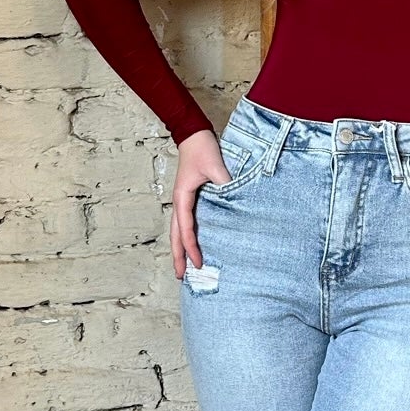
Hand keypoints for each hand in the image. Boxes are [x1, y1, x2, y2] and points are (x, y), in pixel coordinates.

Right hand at [171, 127, 233, 279]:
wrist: (193, 134)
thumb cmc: (202, 148)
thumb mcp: (215, 166)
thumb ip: (225, 184)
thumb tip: (234, 202)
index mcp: (183, 197)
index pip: (186, 229)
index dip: (191, 248)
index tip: (198, 263)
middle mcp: (179, 201)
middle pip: (175, 235)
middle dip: (177, 256)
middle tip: (180, 276)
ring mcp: (182, 200)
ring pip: (177, 230)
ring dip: (179, 248)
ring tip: (183, 266)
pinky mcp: (188, 197)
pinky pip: (185, 221)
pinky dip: (186, 235)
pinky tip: (192, 243)